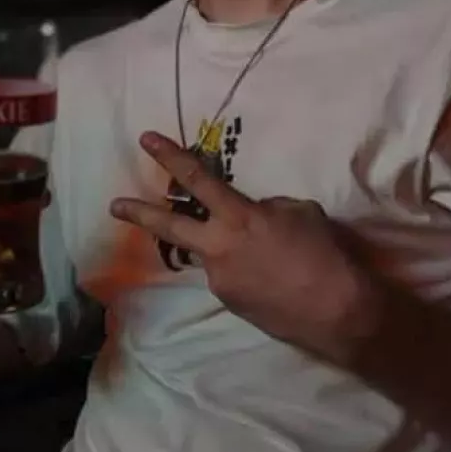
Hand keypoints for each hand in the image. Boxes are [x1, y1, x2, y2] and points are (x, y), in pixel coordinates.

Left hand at [110, 133, 383, 363]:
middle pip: (171, 226)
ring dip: (222, 249)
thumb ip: (268, 206)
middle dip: (140, 213)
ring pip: (209, 254)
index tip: (147, 140)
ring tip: (265, 258)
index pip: (198, 179)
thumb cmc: (323, 253)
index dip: (171, 157)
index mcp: (239, 218)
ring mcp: (220, 280)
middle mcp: (219, 248)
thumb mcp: (300, 212)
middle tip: (115, 205)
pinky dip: (242, 271)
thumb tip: (256, 212)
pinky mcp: (230, 303)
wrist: (335, 311)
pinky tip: (270, 278)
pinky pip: (228, 276)